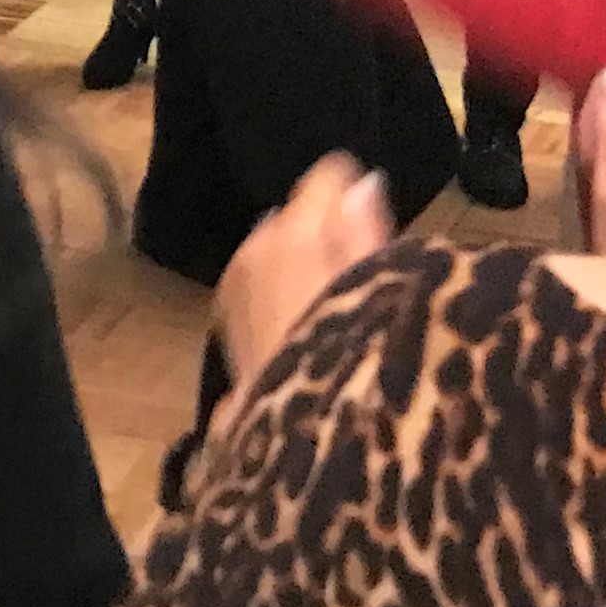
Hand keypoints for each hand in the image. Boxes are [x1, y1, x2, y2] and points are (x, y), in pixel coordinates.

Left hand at [218, 156, 395, 391]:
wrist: (292, 428)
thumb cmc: (354, 363)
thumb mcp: (376, 296)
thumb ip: (366, 234)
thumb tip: (363, 183)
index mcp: (297, 231)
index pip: (327, 178)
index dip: (356, 195)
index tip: (378, 222)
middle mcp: (257, 243)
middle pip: (300, 212)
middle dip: (326, 227)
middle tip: (361, 267)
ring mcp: (236, 275)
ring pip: (276, 239)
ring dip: (300, 253)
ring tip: (332, 294)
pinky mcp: (226, 307)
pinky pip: (257, 271)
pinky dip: (278, 278)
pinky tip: (301, 312)